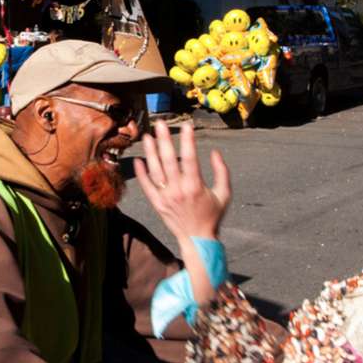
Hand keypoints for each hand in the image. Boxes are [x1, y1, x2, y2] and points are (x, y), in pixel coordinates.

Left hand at [134, 122, 230, 243]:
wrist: (197, 239)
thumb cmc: (213, 215)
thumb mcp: (225, 194)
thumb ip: (222, 172)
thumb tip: (215, 152)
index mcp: (195, 186)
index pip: (189, 158)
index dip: (187, 140)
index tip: (187, 126)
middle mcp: (178, 190)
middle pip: (168, 160)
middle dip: (164, 140)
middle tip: (160, 123)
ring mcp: (165, 197)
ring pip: (155, 170)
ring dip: (150, 152)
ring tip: (147, 136)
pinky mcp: (157, 204)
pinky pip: (146, 186)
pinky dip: (141, 174)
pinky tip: (138, 160)